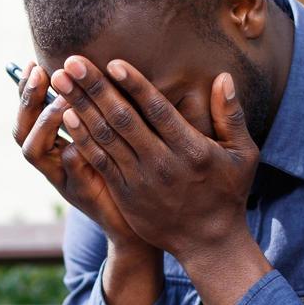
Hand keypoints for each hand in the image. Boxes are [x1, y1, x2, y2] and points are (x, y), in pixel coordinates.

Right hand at [10, 61, 152, 251]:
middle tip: (43, 74)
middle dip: (28, 101)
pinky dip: (74, 153)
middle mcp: (50, 164)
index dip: (25, 90)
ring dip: (47, 123)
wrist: (135, 220)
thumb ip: (95, 111)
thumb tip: (92, 70)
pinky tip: (83, 136)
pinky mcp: (83, 195)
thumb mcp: (105, 137)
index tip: (33, 63)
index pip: (26, 114)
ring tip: (62, 101)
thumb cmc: (122, 172)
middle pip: (21, 131)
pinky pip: (72, 172)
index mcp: (52, 147)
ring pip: (35, 152)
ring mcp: (63, 180)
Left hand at [50, 55, 259, 262]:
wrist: (209, 242)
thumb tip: (223, 77)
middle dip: (94, 88)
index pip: (157, 111)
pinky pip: (100, 161)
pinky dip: (82, 138)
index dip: (134, 85)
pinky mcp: (126, 193)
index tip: (113, 63)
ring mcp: (140, 180)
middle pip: (122, 119)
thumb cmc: (227, 193)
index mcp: (191, 149)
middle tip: (72, 62)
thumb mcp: (242, 154)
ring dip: (80, 107)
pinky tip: (66, 117)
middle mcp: (162, 163)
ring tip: (61, 82)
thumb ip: (231, 115)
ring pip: (105, 138)